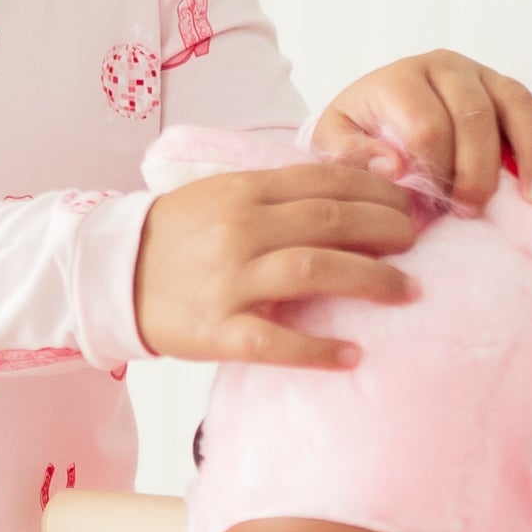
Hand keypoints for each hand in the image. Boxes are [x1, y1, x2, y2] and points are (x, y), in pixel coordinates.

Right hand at [134, 161, 421, 369]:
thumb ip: (286, 187)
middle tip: (417, 242)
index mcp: (244, 191)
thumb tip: (362, 175)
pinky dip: (317, 349)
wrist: (114, 276)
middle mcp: (240, 230)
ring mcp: (229, 281)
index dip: (378, 191)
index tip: (410, 204)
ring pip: (315, 270)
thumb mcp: (226, 194)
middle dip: (387, 230)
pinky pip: (275, 341)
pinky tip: (352, 356)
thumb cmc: (181, 235)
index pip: (326, 181)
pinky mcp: (217, 330)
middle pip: (331, 221)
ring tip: (408, 291)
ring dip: (371, 280)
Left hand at [311, 51, 531, 206]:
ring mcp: (483, 75)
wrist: (373, 109)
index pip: (428, 125)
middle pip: (475, 116)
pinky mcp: (507, 92)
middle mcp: (446, 67)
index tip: (436, 210)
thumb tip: (393, 166)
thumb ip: (349, 153)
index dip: (436, 172)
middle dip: (478, 170)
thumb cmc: (357, 132)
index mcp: (402, 77)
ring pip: (518, 105)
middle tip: (473, 212)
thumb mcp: (333, 140)